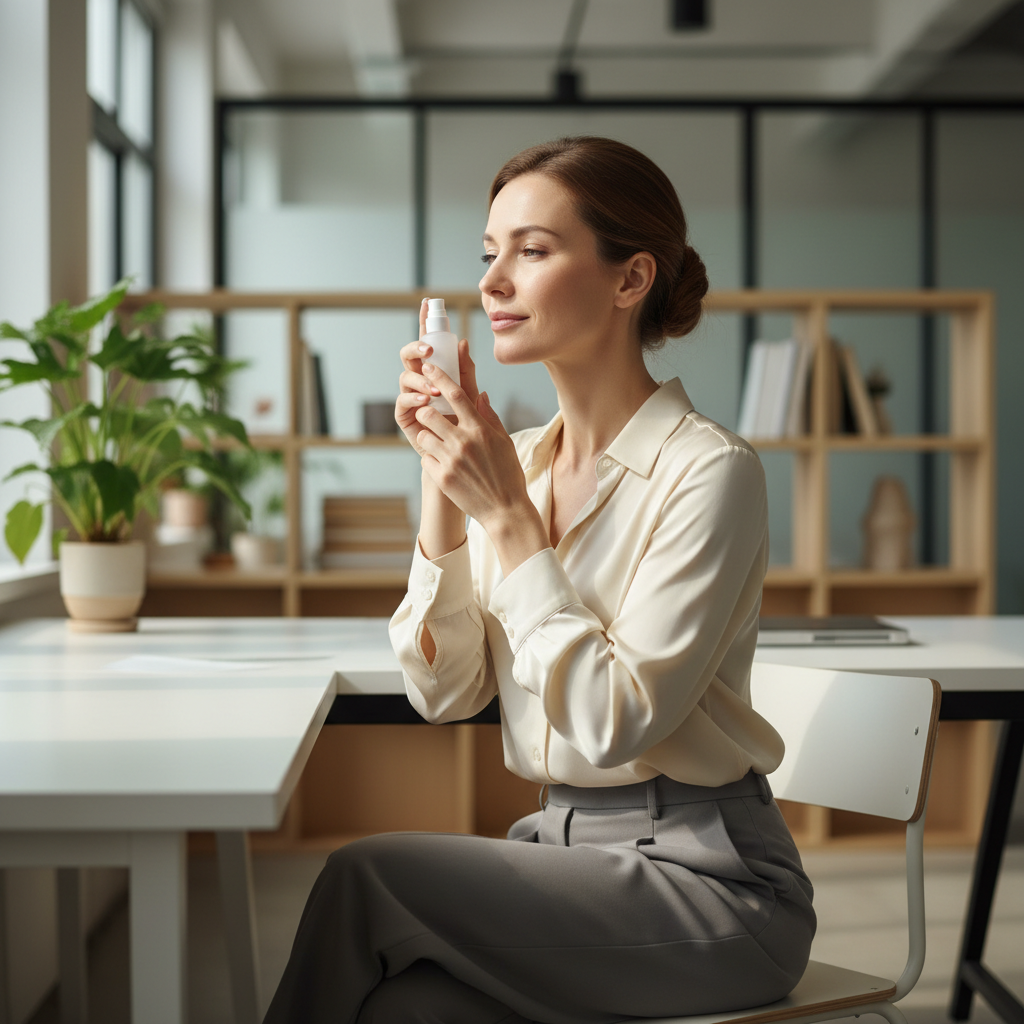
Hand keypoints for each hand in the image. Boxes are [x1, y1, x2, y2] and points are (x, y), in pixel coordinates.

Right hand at [396, 298, 478, 455]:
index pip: (427, 341)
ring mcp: (410, 396)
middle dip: (416, 348)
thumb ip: (466, 370)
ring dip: (420, 379)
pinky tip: (425, 400)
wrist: (463, 455)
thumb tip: (463, 342)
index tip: (427, 302)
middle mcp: (419, 379)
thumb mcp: (469, 393)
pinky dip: (413, 398)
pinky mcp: (405, 415)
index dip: (425, 321)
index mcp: (435, 370)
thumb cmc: (466, 423)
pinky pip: (402, 401)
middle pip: (409, 355)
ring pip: (406, 377)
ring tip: (435, 389)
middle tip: (429, 351)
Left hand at [413, 364, 530, 532]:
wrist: (505, 510)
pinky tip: (445, 466)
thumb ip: (490, 417)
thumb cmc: (508, 474)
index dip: (440, 376)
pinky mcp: (442, 477)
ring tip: (439, 444)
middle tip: (431, 417)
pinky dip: (431, 458)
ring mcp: (451, 460)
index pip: (456, 394)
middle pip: (430, 413)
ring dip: (428, 436)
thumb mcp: (505, 442)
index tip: (429, 366)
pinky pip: (425, 457)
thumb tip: (480, 395)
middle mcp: (464, 442)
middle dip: (426, 411)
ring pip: (423, 435)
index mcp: (480, 429)